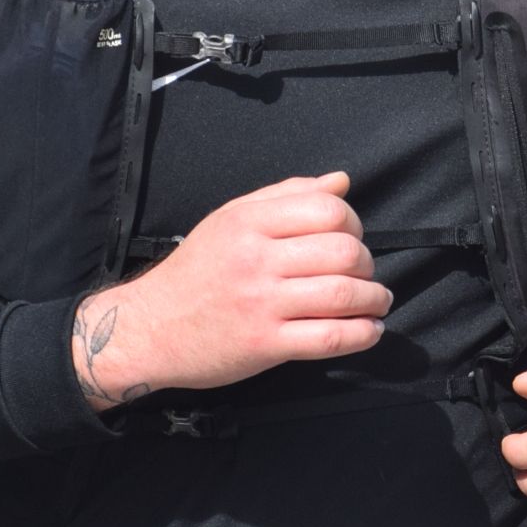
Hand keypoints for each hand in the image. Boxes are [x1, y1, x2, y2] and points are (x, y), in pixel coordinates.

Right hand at [69, 172, 389, 410]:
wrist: (149, 328)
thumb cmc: (196, 272)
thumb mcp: (230, 220)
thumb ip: (286, 196)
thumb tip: (341, 181)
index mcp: (248, 221)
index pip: (327, 210)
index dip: (353, 223)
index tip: (352, 239)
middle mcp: (256, 259)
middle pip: (342, 251)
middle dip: (367, 263)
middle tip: (364, 274)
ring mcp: (261, 303)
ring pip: (342, 295)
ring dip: (374, 298)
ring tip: (377, 301)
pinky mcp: (264, 344)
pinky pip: (330, 338)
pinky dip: (362, 334)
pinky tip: (369, 330)